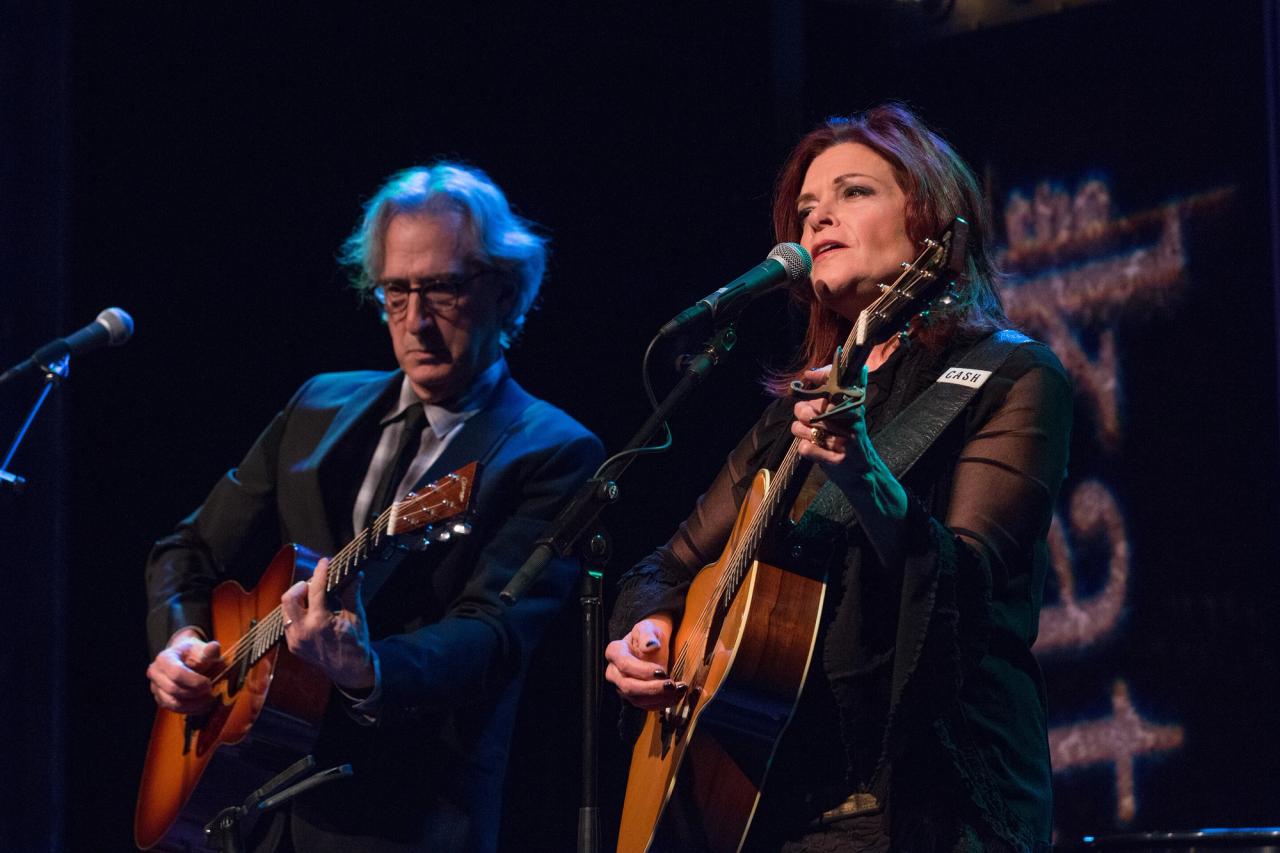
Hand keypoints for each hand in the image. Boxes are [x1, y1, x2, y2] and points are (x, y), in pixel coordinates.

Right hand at [147, 629, 221, 713]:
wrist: (184, 657)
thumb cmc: (193, 653)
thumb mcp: (202, 648)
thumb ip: (209, 650)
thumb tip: (214, 647)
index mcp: (164, 658)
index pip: (176, 673)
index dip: (194, 681)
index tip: (209, 683)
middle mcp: (155, 673)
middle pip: (173, 689)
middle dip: (195, 694)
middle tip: (211, 693)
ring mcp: (156, 688)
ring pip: (172, 703)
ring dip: (193, 705)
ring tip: (209, 701)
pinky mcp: (161, 699)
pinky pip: (173, 709)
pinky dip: (190, 710)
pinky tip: (203, 706)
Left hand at [281, 558, 374, 690]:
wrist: (350, 671)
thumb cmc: (356, 644)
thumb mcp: (356, 617)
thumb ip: (352, 593)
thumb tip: (355, 574)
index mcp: (320, 623)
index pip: (315, 590)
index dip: (320, 572)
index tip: (325, 562)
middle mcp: (303, 632)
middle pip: (288, 598)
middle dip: (300, 586)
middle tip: (314, 584)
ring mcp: (295, 640)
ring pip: (285, 610)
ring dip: (297, 599)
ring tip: (312, 597)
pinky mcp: (292, 646)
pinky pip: (288, 622)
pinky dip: (297, 612)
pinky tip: (310, 611)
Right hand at [605, 613, 686, 709]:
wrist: (653, 645)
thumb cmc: (648, 636)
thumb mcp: (648, 628)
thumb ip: (647, 635)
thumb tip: (649, 647)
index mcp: (615, 652)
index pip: (624, 664)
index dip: (642, 671)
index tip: (662, 671)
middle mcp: (614, 672)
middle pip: (628, 686)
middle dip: (651, 689)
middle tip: (671, 685)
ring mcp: (623, 687)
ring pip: (637, 699)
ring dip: (659, 698)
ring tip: (678, 690)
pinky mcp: (634, 697)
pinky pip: (646, 706)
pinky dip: (662, 703)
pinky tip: (677, 696)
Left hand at [792, 364, 908, 561]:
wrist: (865, 476)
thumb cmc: (851, 442)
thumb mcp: (850, 415)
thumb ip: (833, 396)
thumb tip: (811, 374)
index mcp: (854, 407)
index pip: (836, 382)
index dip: (820, 375)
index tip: (809, 376)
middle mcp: (851, 421)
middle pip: (808, 408)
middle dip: (802, 413)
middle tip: (808, 421)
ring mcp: (845, 441)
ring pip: (803, 428)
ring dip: (801, 433)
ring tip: (811, 436)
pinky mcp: (837, 460)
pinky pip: (805, 449)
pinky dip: (805, 449)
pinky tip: (814, 450)